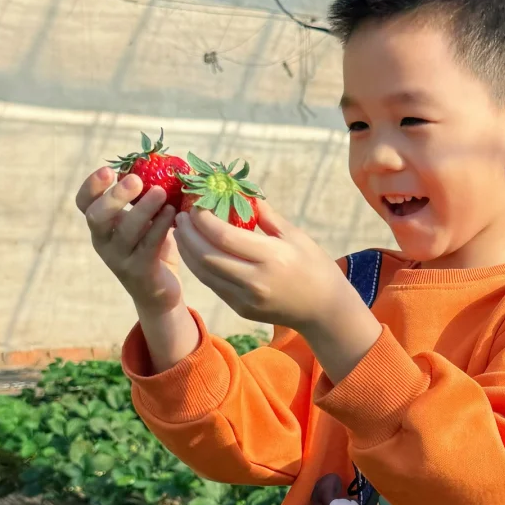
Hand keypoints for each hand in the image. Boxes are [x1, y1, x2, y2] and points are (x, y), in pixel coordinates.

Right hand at [76, 168, 199, 372]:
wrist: (159, 292)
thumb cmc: (152, 246)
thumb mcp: (144, 219)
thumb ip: (144, 197)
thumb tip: (159, 163)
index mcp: (101, 225)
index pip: (84, 203)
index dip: (91, 186)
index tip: (108, 170)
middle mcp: (103, 241)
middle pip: (96, 217)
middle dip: (115, 196)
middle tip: (136, 180)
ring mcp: (118, 258)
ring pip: (125, 232)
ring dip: (143, 209)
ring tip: (161, 192)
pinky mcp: (138, 272)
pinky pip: (148, 246)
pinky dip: (160, 227)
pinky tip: (172, 212)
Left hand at [174, 203, 380, 382]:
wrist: (324, 310)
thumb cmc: (315, 267)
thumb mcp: (296, 236)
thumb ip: (267, 216)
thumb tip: (243, 194)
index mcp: (271, 257)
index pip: (224, 236)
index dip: (204, 219)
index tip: (196, 205)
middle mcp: (255, 280)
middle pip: (207, 255)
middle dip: (188, 234)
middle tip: (180, 216)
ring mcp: (246, 298)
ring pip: (204, 273)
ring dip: (188, 251)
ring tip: (181, 232)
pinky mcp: (241, 309)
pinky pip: (213, 285)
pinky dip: (200, 266)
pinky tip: (196, 251)